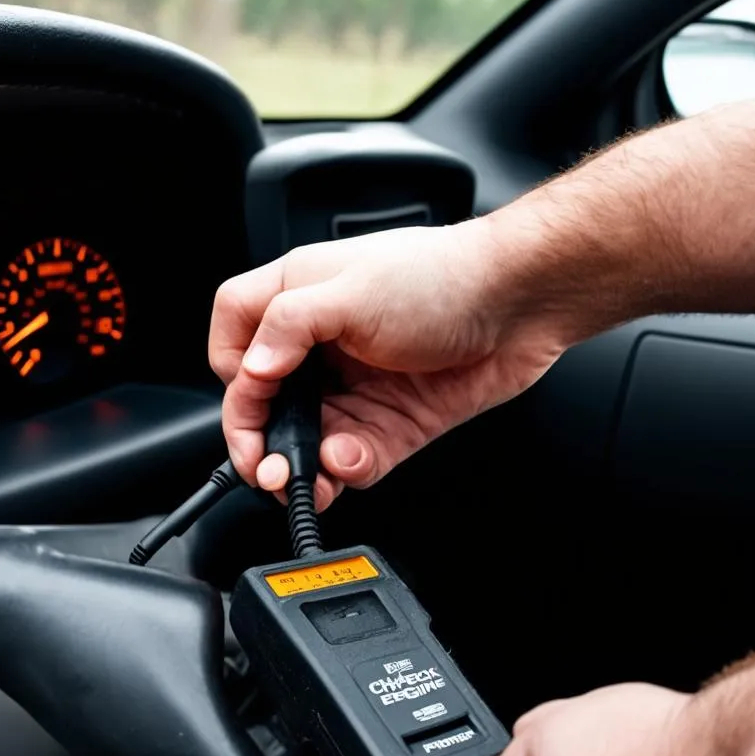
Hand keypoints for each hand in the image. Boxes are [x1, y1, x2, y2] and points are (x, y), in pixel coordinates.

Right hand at [208, 219, 567, 507]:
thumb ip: (288, 327)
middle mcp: (320, 347)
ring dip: (299, 467)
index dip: (233, 373)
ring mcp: (353, 389)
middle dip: (258, 439)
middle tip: (265, 465)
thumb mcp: (352, 290)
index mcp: (298, 299)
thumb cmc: (444, 277)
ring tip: (304, 478)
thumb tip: (250, 371)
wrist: (521, 304)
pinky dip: (346, 470)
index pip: (236, 339)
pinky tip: (350, 463)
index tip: (249, 398)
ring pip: (305, 442)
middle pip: (263, 403)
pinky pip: (352, 461)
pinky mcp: (388, 425)